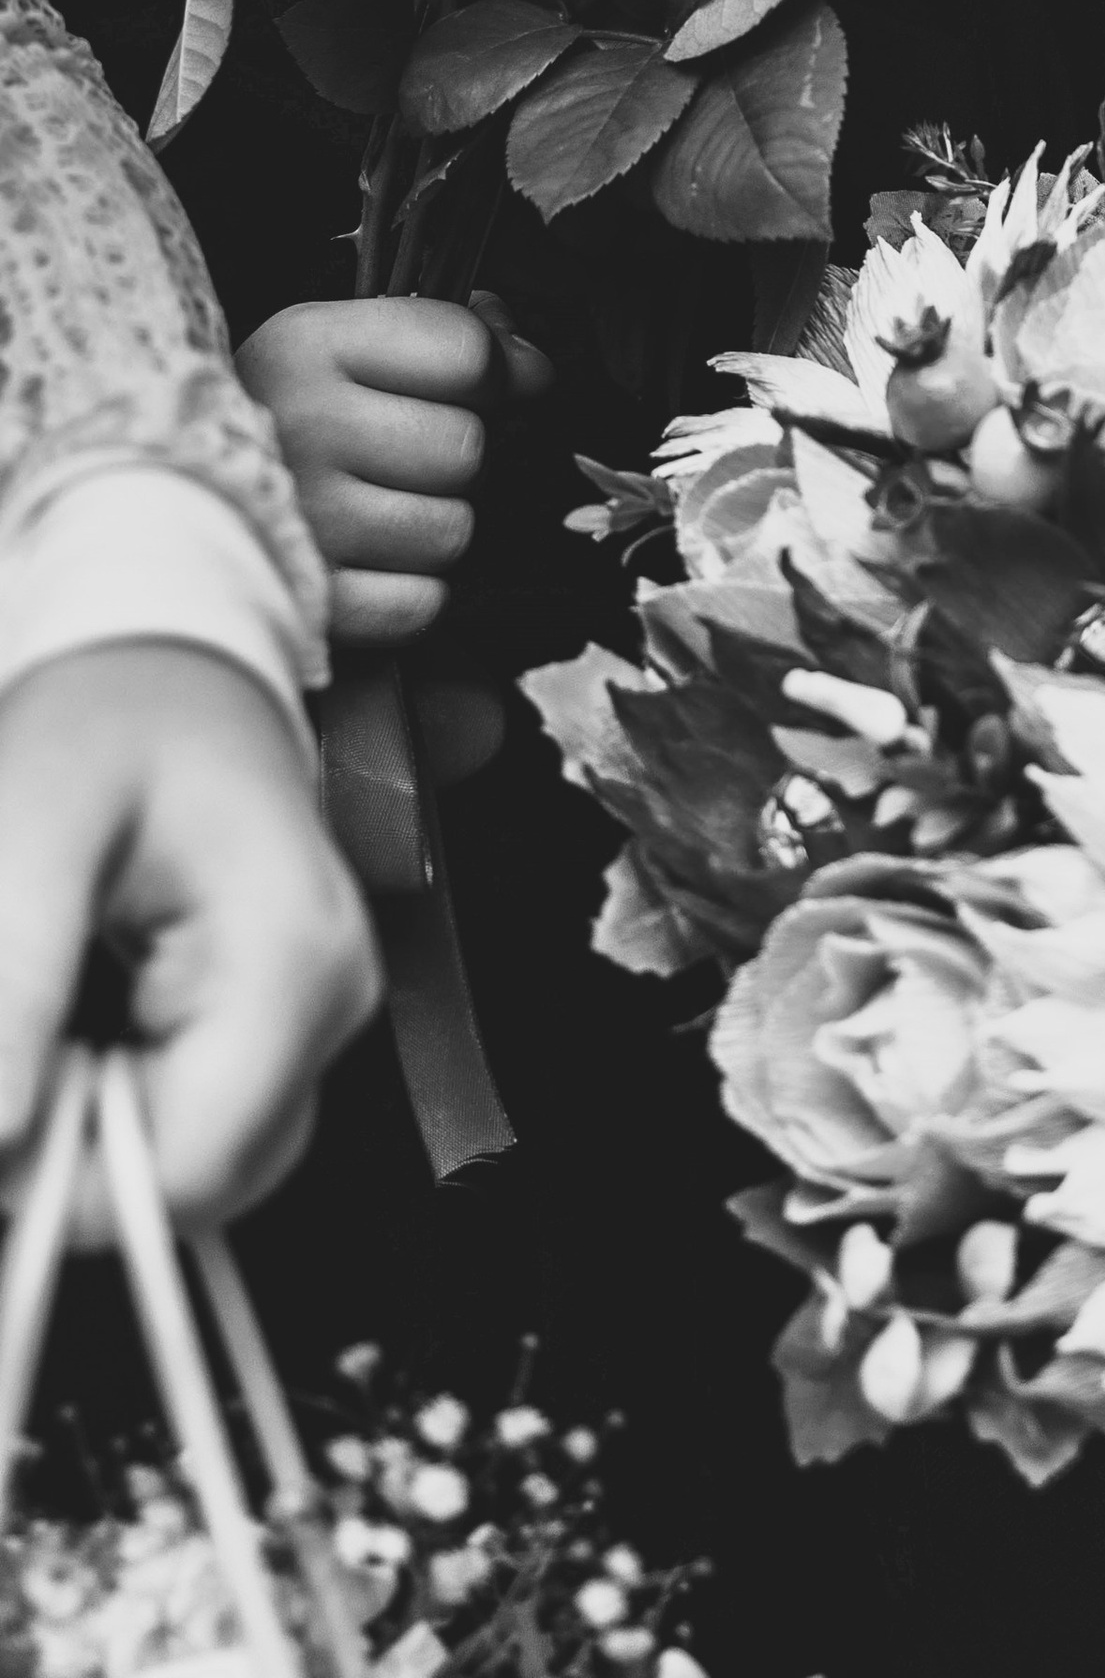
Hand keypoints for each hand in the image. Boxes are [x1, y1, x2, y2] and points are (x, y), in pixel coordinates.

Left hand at [0, 643, 376, 1231]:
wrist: (172, 657)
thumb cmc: (110, 712)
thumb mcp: (29, 824)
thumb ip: (8, 985)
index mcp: (291, 956)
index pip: (186, 1175)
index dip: (58, 1180)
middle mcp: (333, 999)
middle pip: (191, 1185)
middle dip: (71, 1144)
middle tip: (20, 1026)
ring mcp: (320, 1013)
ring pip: (188, 1164)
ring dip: (88, 1118)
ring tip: (50, 1000)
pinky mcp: (288, 1019)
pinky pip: (191, 1120)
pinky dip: (114, 1093)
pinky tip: (84, 1009)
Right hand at [237, 297, 550, 645]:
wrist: (166, 499)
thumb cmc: (282, 416)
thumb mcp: (344, 341)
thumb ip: (452, 334)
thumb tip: (533, 368)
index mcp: (309, 345)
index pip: (470, 355)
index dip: (495, 373)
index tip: (470, 386)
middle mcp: (300, 426)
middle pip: (468, 449)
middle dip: (456, 458)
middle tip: (406, 459)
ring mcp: (302, 520)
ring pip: (454, 530)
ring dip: (434, 527)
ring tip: (378, 510)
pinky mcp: (307, 602)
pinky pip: (423, 604)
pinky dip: (412, 593)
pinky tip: (368, 564)